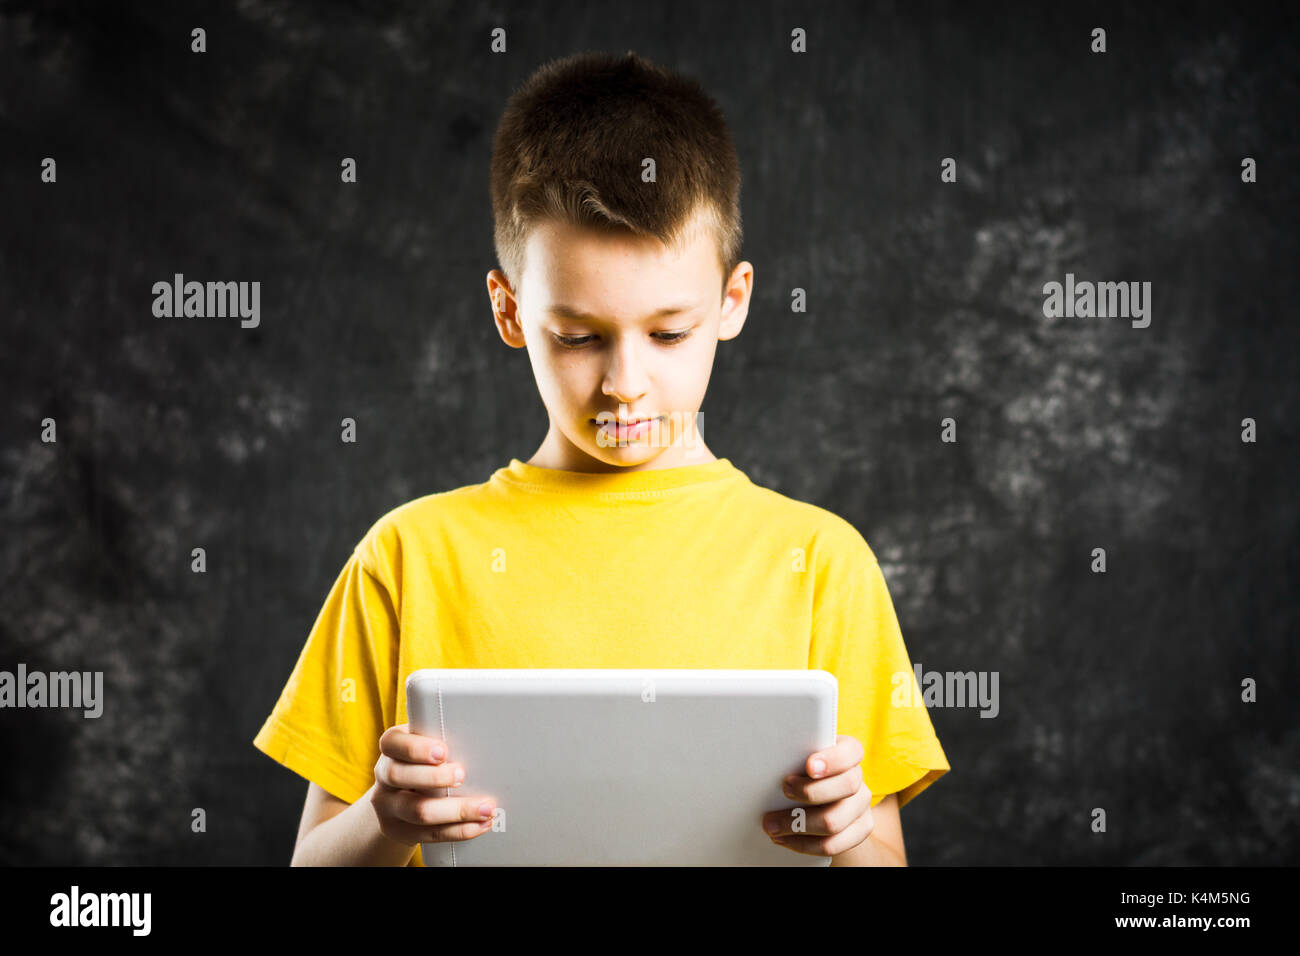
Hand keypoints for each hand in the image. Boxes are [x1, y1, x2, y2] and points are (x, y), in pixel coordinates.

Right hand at [369, 723, 496, 846]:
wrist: (399, 796)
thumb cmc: (426, 760)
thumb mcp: (426, 744)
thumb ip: (442, 739)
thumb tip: (482, 739)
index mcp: (391, 748)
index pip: (392, 743)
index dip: (416, 749)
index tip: (443, 751)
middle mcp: (384, 776)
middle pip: (401, 777)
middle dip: (434, 777)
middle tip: (462, 776)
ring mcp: (388, 806)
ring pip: (417, 811)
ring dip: (457, 810)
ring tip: (486, 808)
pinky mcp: (398, 831)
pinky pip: (429, 834)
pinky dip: (458, 830)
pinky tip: (480, 825)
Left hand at [760, 734, 872, 856]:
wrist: (824, 802)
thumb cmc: (801, 773)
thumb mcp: (799, 760)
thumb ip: (793, 758)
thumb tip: (767, 760)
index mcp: (847, 753)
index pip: (851, 751)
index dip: (833, 759)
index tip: (809, 766)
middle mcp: (857, 778)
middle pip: (846, 786)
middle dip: (810, 792)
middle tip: (783, 790)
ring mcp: (861, 806)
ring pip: (834, 820)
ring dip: (798, 825)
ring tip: (771, 825)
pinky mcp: (859, 830)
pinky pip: (832, 844)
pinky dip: (803, 844)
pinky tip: (784, 839)